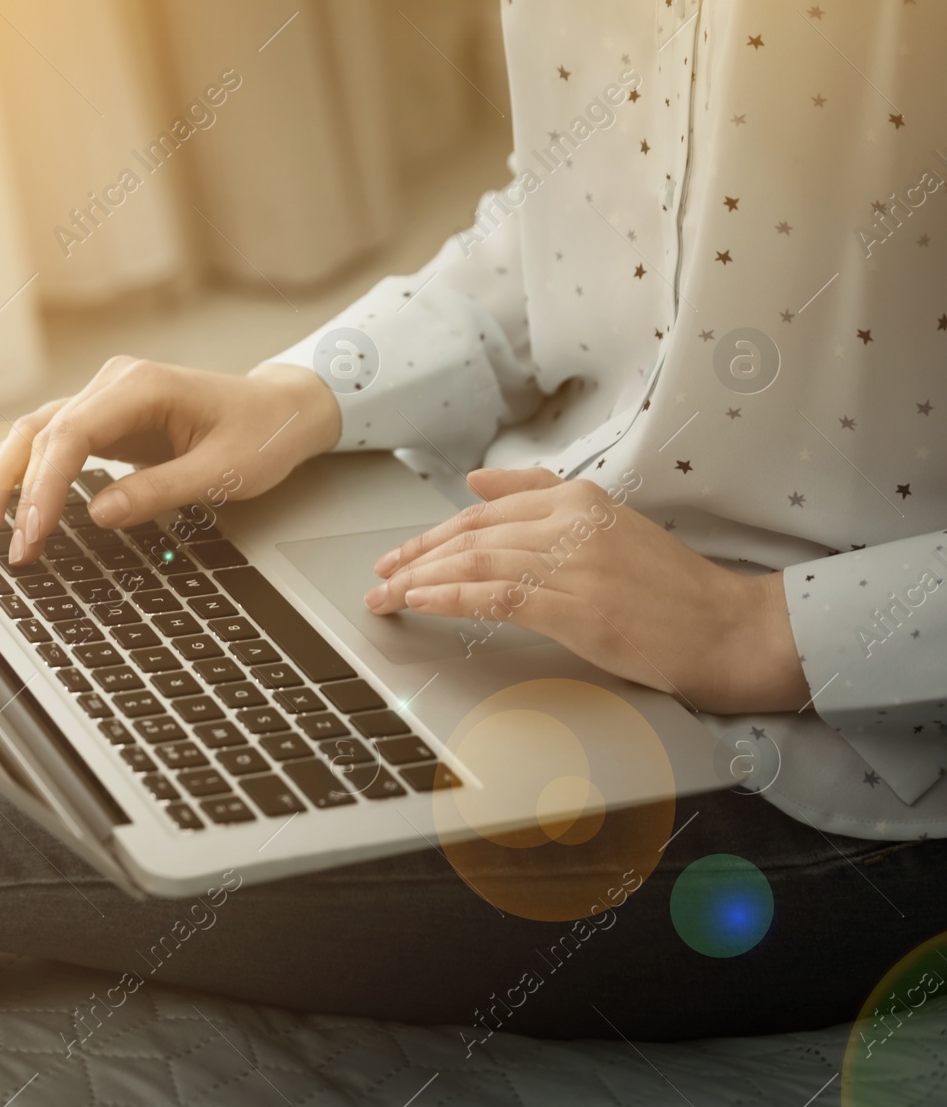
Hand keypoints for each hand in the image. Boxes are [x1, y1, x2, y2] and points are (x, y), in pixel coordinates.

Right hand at [0, 358, 339, 563]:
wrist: (281, 409)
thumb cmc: (261, 435)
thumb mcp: (223, 472)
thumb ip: (159, 491)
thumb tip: (99, 514)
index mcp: (141, 386)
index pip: (72, 435)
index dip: (46, 486)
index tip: (33, 531)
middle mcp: (115, 384)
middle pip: (42, 431)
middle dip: (15, 488)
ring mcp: (107, 398)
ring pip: (38, 432)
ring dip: (6, 474)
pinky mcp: (106, 417)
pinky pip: (53, 438)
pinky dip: (19, 461)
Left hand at [364, 467, 806, 714]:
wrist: (727, 628)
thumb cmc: (669, 587)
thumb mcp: (608, 522)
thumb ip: (540, 495)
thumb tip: (475, 478)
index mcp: (578, 497)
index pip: (485, 511)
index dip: (435, 534)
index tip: (402, 554)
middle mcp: (572, 522)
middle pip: (471, 535)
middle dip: (416, 558)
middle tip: (379, 577)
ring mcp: (574, 563)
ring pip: (475, 564)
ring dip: (420, 581)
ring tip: (385, 596)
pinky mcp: (576, 606)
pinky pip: (494, 596)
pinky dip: (448, 598)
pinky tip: (418, 603)